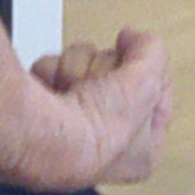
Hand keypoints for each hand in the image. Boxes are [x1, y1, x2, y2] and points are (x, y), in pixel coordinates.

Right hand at [40, 27, 172, 185]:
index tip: (142, 61)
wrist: (46, 137)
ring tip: (75, 87)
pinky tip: (53, 88)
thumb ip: (153, 50)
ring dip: (78, 69)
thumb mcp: (147, 81)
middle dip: (107, 70)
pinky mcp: (39, 113)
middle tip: (103, 83)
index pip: (155, 103)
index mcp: (139, 155)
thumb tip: (135, 39)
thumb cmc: (97, 131)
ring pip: (82, 71)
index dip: (151, 77)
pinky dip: (51, 73)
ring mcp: (69, 130)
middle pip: (115, 78)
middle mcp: (102, 147)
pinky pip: (52, 73)